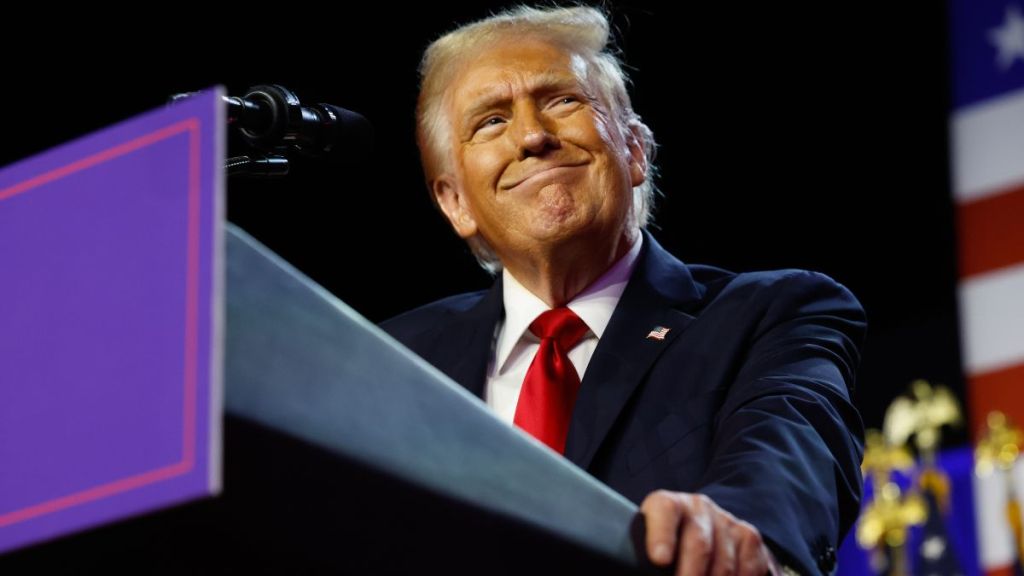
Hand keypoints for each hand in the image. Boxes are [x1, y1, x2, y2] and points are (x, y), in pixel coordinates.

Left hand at [641, 490, 780, 575]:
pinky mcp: (749, 538)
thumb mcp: (649, 547)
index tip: (659, 560)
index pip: (665, 510)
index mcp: (667, 505)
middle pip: (699, 544)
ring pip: (724, 563)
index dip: (662, 535)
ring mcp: (726, 521)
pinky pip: (748, 569)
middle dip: (691, 574)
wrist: (699, 533)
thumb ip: (650, 558)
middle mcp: (698, 507)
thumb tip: (656, 564)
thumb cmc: (666, 547)